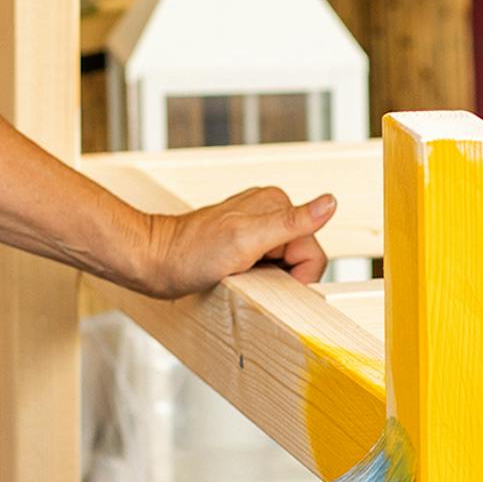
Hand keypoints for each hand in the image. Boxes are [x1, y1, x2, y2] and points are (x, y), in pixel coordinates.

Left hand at [135, 187, 336, 297]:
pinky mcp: (247, 243)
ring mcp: (259, 227)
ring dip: (268, 279)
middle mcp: (271, 212)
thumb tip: (330, 202)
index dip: (295, 276)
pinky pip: (270, 267)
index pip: (314, 253)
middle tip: (248, 274)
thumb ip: (292, 222)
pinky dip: (258, 277)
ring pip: (287, 266)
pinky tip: (237, 274)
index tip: (266, 278)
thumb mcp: (248, 239)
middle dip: (281, 276)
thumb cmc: (190, 254)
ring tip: (239, 274)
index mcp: (278, 204)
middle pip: (302, 259)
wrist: (152, 261)